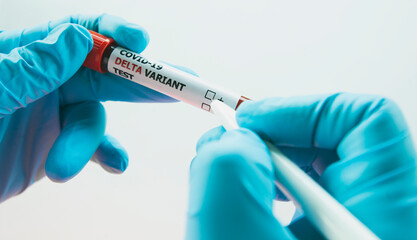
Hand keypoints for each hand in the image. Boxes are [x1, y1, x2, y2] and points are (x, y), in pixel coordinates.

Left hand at [0, 14, 191, 201]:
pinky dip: (105, 153)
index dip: (112, 32)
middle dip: (140, 79)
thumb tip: (76, 39)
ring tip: (64, 168)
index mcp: (24, 56)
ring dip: (87, 141)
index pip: (76, 33)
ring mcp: (53, 113)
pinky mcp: (59, 145)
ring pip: (94, 117)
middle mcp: (44, 80)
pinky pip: (93, 145)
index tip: (141, 41)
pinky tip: (115, 164)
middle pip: (102, 71)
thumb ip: (29, 68)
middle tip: (183, 84)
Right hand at [186, 93, 416, 238]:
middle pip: (338, 139)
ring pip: (322, 166)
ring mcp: (358, 226)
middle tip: (232, 145)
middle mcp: (382, 217)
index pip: (365, 120)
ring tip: (239, 178)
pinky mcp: (338, 236)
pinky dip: (278, 188)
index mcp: (383, 216)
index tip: (249, 121)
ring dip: (273, 163)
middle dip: (276, 135)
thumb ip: (229, 177)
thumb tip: (231, 138)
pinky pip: (314, 193)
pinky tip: (256, 202)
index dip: (301, 108)